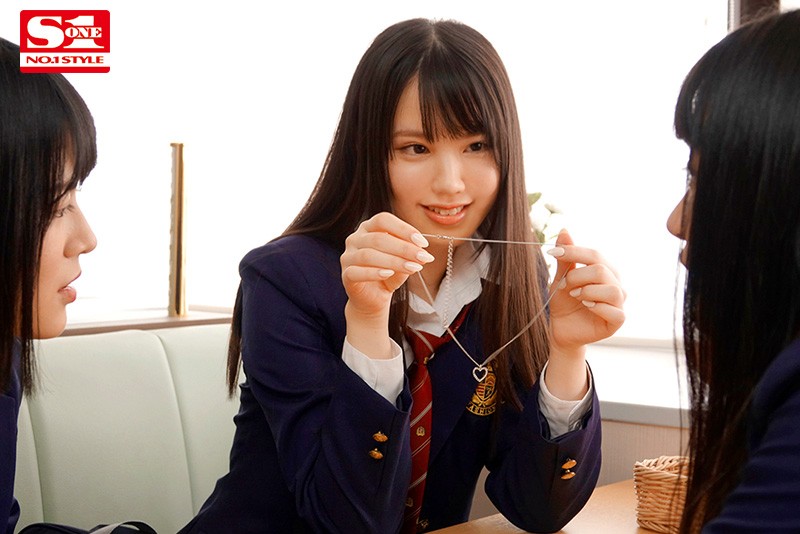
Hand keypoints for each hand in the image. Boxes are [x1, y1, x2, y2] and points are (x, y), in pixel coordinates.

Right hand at [340, 213, 433, 356]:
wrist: (374, 298)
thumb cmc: (389, 274)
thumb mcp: (402, 261)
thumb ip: (409, 254)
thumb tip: (423, 253)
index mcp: (368, 228)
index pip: (383, 220)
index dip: (404, 229)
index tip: (423, 243)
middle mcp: (355, 238)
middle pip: (379, 238)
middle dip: (404, 248)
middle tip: (423, 257)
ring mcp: (348, 256)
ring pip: (368, 255)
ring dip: (394, 261)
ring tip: (413, 268)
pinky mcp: (346, 274)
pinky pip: (357, 272)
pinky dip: (374, 272)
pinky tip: (388, 274)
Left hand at [546, 229, 625, 353]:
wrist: (561, 329)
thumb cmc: (564, 303)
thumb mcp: (561, 279)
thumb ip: (565, 259)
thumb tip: (564, 230)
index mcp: (604, 270)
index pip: (594, 255)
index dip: (574, 252)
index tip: (552, 253)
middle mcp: (615, 284)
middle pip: (601, 270)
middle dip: (577, 276)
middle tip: (563, 286)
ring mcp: (618, 303)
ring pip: (612, 289)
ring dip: (587, 291)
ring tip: (574, 296)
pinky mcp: (617, 321)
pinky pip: (615, 311)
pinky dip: (598, 307)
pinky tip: (586, 306)